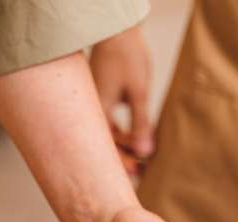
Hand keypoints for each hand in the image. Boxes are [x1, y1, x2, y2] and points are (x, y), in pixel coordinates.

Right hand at [91, 25, 153, 175]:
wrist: (118, 31)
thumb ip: (141, 123)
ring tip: (140, 158)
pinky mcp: (101, 99)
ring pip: (107, 135)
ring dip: (124, 147)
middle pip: (105, 145)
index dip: (122, 163)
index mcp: (98, 112)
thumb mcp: (138, 92)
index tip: (139, 172)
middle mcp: (92, 111)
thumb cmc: (127, 58)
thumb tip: (145, 153)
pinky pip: (109, 124)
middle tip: (140, 173)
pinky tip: (134, 139)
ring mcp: (95, 105)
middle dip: (122, 160)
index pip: (107, 148)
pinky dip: (121, 134)